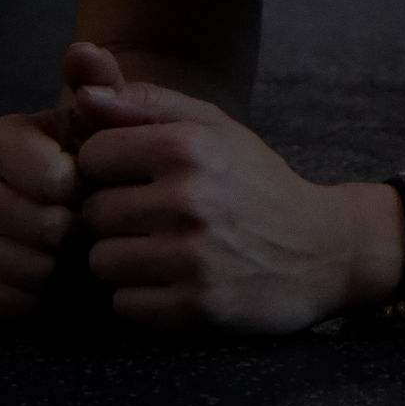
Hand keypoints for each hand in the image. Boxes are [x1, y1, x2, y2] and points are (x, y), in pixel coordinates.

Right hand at [0, 43, 130, 318]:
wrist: (87, 208)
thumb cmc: (99, 160)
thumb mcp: (106, 118)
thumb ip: (100, 83)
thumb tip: (83, 52)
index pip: (51, 180)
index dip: (85, 188)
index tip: (91, 182)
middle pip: (41, 228)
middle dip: (77, 228)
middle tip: (85, 220)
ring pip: (26, 268)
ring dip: (64, 265)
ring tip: (71, 247)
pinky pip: (7, 302)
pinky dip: (40, 297)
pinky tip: (51, 276)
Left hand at [73, 63, 377, 332]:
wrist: (323, 250)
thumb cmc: (254, 181)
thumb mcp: (211, 126)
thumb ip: (143, 103)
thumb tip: (81, 97)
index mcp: (188, 146)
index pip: (91, 156)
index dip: (108, 168)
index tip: (137, 177)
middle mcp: (188, 199)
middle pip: (92, 213)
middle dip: (114, 217)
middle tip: (155, 218)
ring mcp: (192, 257)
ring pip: (101, 263)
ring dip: (123, 261)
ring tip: (162, 250)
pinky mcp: (195, 308)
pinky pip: (124, 305)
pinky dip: (141, 298)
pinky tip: (173, 281)